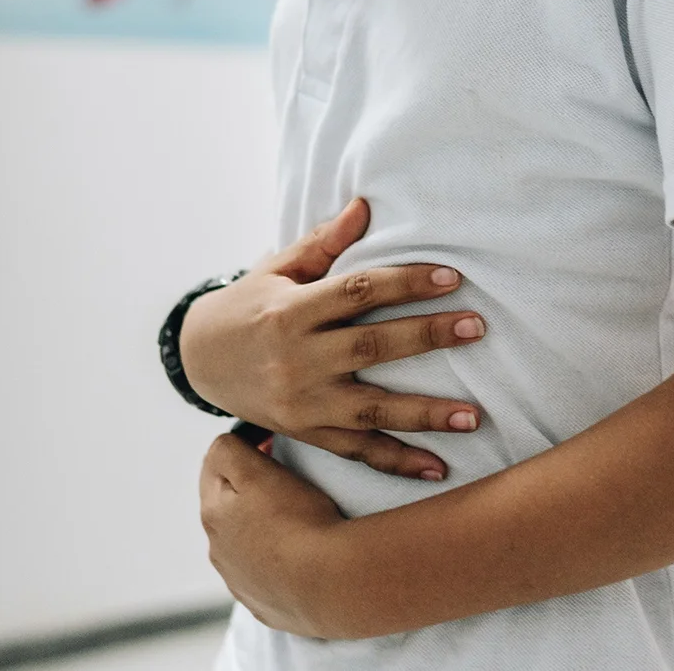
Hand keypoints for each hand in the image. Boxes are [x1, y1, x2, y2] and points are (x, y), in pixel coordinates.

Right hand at [180, 198, 486, 480]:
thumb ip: (323, 243)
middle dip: (427, 337)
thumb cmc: (248, 305)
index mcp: (291, 311)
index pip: (357, 292)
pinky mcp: (305, 432)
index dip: (405, 283)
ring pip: (371, 409)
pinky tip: (438, 467)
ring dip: (425, 414)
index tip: (451, 278)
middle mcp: (297, 359)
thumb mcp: (277, 269)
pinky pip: (357, 450)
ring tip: (473, 415)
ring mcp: (302, 402)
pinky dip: (397, 462)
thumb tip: (365, 206)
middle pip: (372, 347)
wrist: (198, 360)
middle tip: (475, 328)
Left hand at [201, 432, 349, 636]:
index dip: (243, 449)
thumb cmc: (298, 522)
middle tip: (288, 482)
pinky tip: (303, 557)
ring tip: (299, 522)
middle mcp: (220, 551)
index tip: (272, 446)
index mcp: (213, 515)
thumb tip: (224, 447)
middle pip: (230, 508)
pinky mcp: (268, 605)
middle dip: (251, 492)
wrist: (330, 582)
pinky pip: (270, 576)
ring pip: (248, 544)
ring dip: (265, 530)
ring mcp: (243, 582)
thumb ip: (229, 451)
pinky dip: (281, 564)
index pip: (215, 466)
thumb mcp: (255, 471)